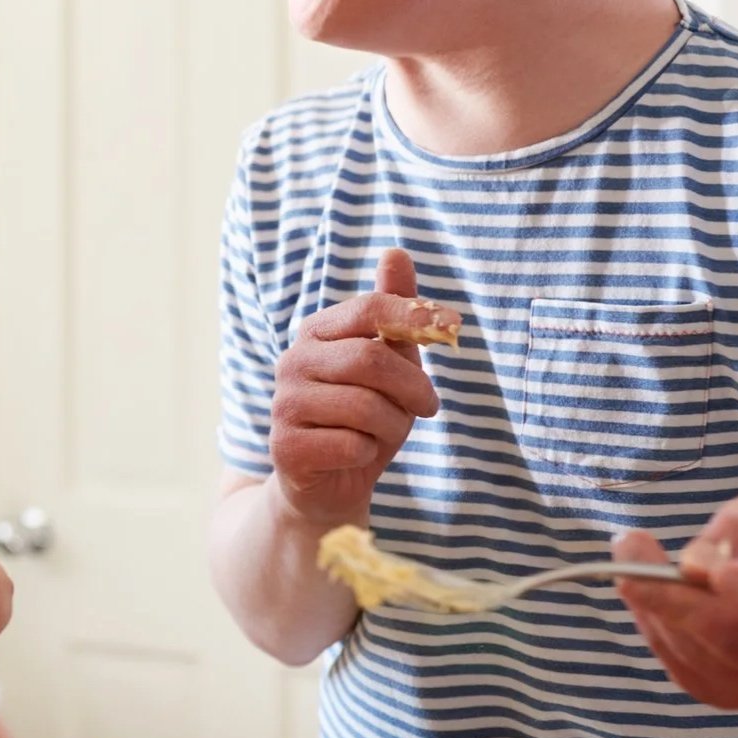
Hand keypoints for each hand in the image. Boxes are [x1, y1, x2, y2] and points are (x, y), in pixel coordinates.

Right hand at [270, 248, 455, 526]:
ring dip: (392, 426)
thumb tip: (395, 252)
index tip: (453, 324)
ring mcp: (284, 404)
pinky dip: (368, 453)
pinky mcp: (285, 447)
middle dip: (413, 386)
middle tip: (429, 405)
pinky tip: (356, 455)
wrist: (329, 486)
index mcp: (317, 332)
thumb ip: (394, 312)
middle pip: (371, 360)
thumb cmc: (364, 419)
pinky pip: (351, 445)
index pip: (368, 308)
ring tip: (385, 433)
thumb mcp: (388, 363)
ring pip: (366, 407)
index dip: (414, 315)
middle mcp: (292, 361)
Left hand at [612, 491, 737, 714]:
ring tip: (631, 555)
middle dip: (681, 596)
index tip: (722, 571)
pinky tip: (644, 590)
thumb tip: (700, 563)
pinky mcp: (732, 700)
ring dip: (658, 606)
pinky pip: (685, 668)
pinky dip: (656, 626)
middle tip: (632, 548)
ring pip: (705, 657)